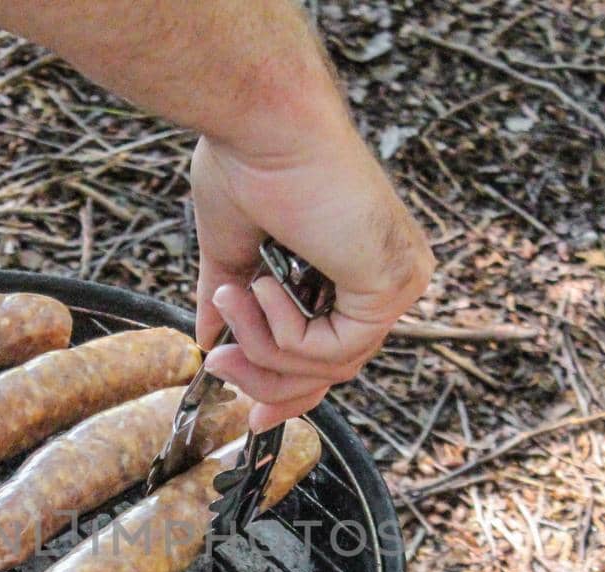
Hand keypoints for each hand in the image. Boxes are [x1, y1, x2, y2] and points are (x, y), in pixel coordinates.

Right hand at [191, 128, 433, 429]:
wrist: (260, 123)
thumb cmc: (247, 159)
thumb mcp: (232, 247)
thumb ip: (229, 299)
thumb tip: (205, 338)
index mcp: (358, 265)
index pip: (334, 353)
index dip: (290, 390)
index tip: (249, 416)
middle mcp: (390, 277)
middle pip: (335, 372)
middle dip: (268, 381)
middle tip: (219, 367)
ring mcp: (399, 281)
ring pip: (332, 368)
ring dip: (265, 346)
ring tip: (233, 295)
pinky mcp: (394, 284)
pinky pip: (337, 350)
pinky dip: (288, 332)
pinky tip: (264, 286)